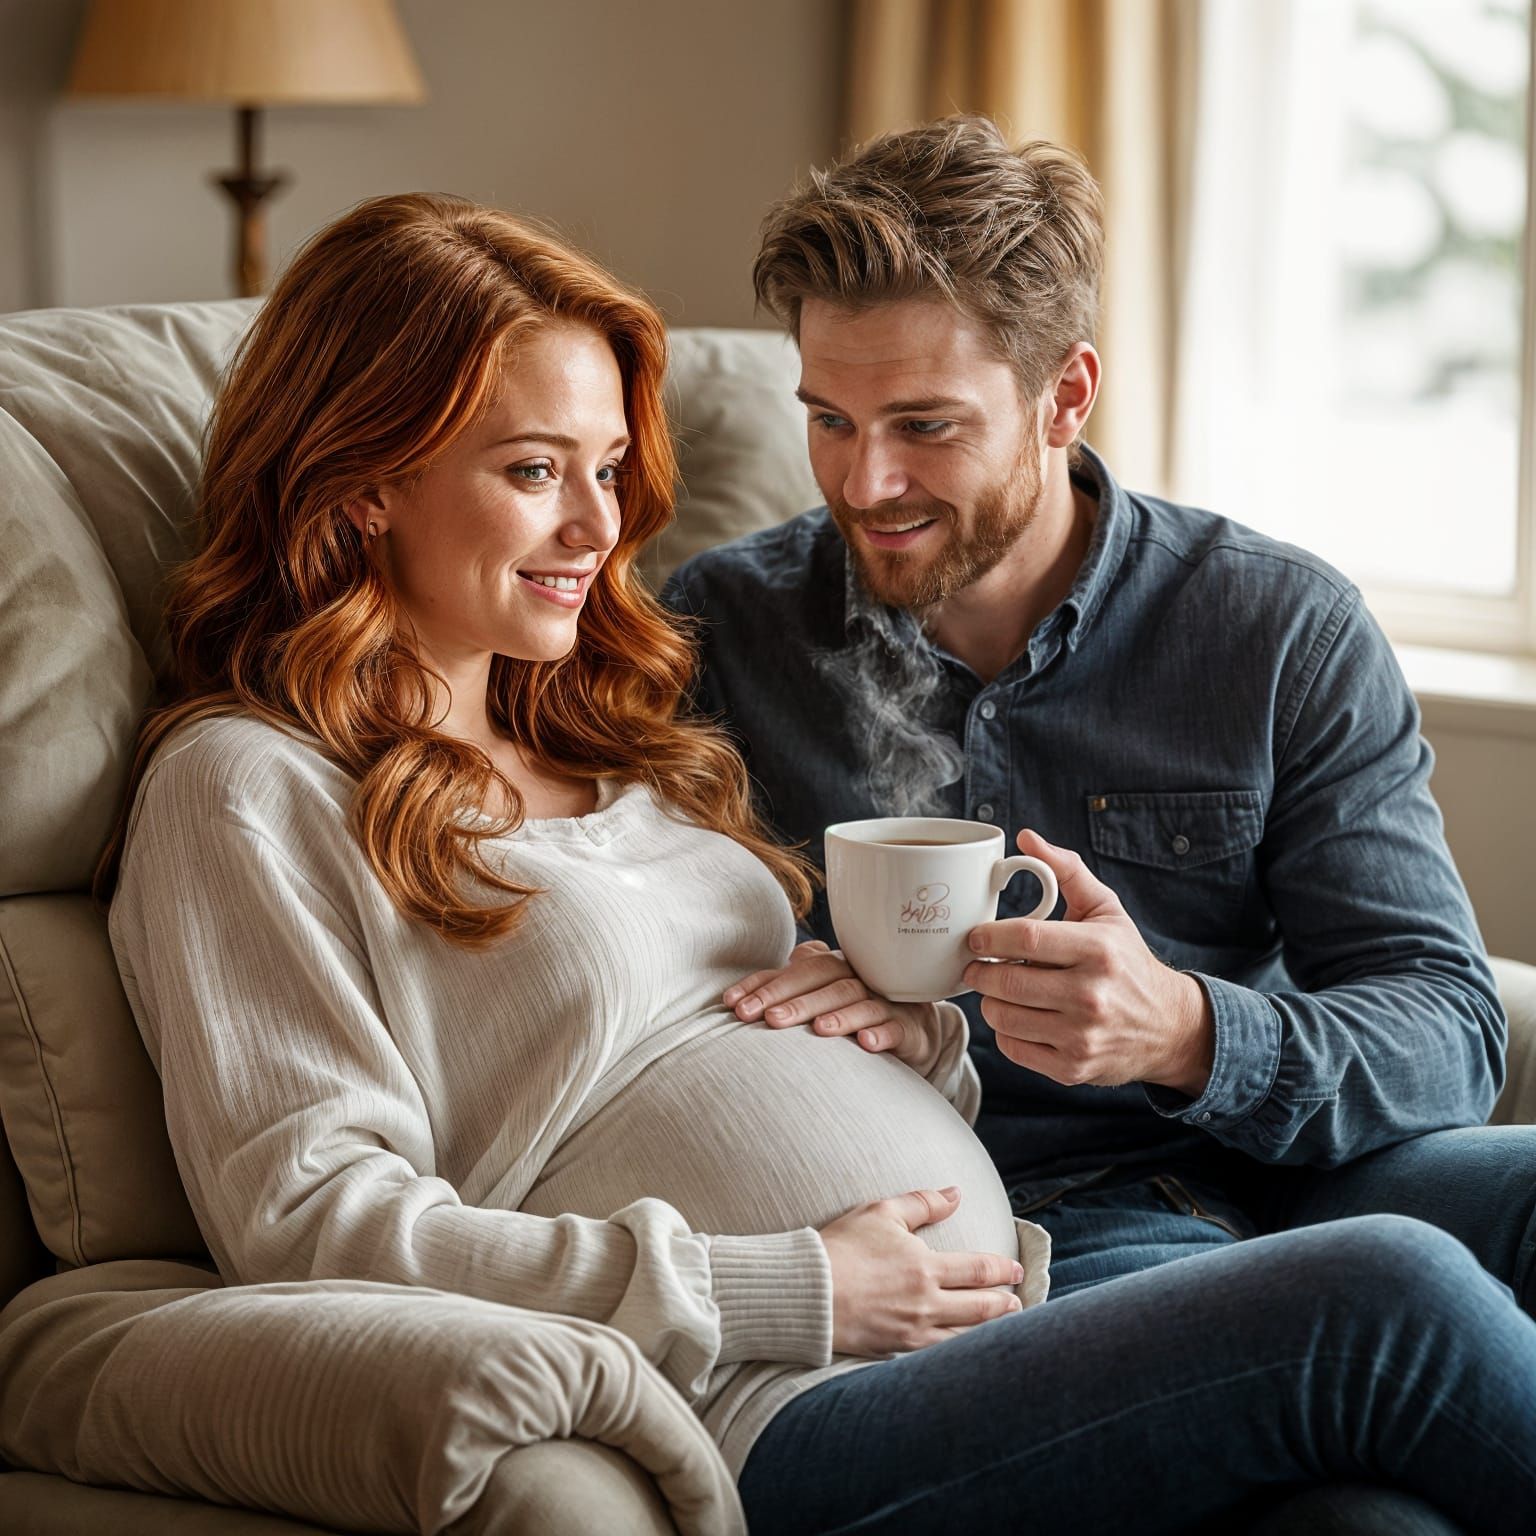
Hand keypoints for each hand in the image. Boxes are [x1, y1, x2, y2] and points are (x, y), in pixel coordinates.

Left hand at [724, 940, 940, 1072]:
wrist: (914, 1032)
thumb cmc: (853, 1013)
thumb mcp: (819, 1000)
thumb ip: (784, 991)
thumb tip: (736, 994)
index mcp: (832, 968)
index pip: (794, 971)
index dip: (763, 985)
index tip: (732, 1005)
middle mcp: (857, 978)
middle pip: (824, 981)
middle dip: (793, 999)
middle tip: (766, 1019)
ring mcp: (883, 1001)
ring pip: (859, 1001)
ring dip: (838, 1015)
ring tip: (817, 1030)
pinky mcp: (906, 1027)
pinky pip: (895, 1028)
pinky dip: (880, 1033)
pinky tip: (866, 1044)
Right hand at [817, 1187, 1024, 1356]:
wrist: (807, 1292)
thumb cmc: (841, 1247)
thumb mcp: (881, 1212)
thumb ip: (923, 1203)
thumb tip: (956, 1193)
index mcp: (925, 1267)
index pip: (980, 1270)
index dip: (1004, 1270)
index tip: (1017, 1270)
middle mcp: (926, 1303)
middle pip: (982, 1308)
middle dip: (1005, 1304)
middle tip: (1018, 1301)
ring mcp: (913, 1331)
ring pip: (967, 1336)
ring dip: (992, 1332)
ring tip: (1004, 1326)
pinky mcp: (898, 1350)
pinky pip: (941, 1354)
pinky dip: (963, 1352)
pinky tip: (969, 1349)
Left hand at [964, 830, 1214, 1096]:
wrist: (1167, 1027)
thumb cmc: (1127, 961)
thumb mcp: (1105, 910)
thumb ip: (1065, 871)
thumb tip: (1025, 839)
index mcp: (1098, 950)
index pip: (1024, 938)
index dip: (988, 936)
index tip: (975, 937)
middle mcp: (1091, 995)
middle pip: (1006, 981)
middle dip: (980, 971)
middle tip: (977, 964)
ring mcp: (1081, 1036)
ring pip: (1002, 1016)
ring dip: (990, 1000)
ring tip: (1001, 988)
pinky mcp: (1071, 1067)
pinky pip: (1012, 1047)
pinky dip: (1006, 1030)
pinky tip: (1020, 1016)